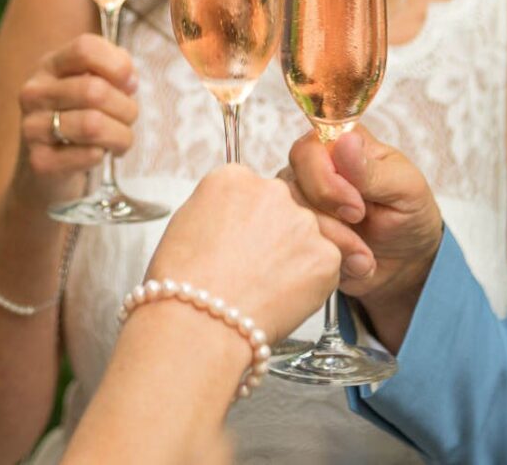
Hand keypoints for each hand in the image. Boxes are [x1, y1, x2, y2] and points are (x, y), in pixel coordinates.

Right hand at [14, 33, 139, 206]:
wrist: (50, 167)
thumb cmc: (84, 115)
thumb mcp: (99, 82)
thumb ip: (116, 69)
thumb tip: (128, 80)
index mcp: (51, 65)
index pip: (86, 48)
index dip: (118, 65)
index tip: (129, 83)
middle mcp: (34, 92)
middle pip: (96, 90)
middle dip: (127, 108)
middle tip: (127, 119)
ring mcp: (31, 127)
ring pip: (94, 124)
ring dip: (121, 135)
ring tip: (119, 139)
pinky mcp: (39, 161)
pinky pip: (89, 154)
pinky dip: (104, 154)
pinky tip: (99, 154)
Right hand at [146, 164, 339, 341]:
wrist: (196, 327)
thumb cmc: (181, 287)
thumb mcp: (185, 226)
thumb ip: (219, 209)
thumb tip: (235, 217)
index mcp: (234, 179)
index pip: (254, 191)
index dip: (247, 221)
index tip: (241, 242)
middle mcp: (273, 190)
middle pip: (284, 208)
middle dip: (275, 235)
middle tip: (254, 269)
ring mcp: (303, 221)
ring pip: (307, 236)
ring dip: (294, 257)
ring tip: (264, 288)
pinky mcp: (325, 254)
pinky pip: (325, 265)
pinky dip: (310, 284)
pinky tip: (281, 299)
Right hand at [286, 124, 442, 349]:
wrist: (407, 261)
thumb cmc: (408, 213)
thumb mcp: (404, 189)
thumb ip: (371, 170)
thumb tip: (345, 141)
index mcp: (340, 145)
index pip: (307, 150)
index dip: (325, 181)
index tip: (357, 208)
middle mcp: (313, 170)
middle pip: (292, 187)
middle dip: (330, 218)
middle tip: (361, 226)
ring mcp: (303, 204)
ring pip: (292, 222)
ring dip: (335, 244)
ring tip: (365, 256)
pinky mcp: (300, 235)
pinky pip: (297, 249)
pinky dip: (330, 261)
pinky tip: (355, 263)